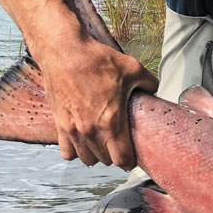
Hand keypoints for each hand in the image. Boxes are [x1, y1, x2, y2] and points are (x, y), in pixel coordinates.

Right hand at [0, 0, 158, 170]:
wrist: (63, 51)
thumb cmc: (96, 60)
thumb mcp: (133, 69)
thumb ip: (149, 84)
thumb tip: (154, 90)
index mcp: (111, 121)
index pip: (122, 159)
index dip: (130, 161)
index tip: (134, 157)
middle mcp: (90, 131)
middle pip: (105, 160)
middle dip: (115, 156)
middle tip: (121, 145)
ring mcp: (72, 129)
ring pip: (86, 158)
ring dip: (96, 155)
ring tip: (104, 144)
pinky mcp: (59, 124)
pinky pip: (66, 152)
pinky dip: (75, 151)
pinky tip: (83, 141)